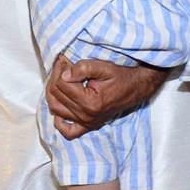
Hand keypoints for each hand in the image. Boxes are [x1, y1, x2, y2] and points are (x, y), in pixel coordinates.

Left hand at [44, 55, 165, 138]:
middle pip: (56, 95)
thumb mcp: (103, 67)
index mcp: (90, 102)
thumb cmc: (120, 76)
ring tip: (59, 79)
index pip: (61, 84)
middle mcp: (87, 116)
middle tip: (62, 65)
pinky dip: (59, 121)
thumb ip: (82, 68)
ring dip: (53, 92)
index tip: (64, 59)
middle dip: (55, 77)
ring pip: (55, 109)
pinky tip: (61, 105)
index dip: (60, 68)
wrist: (136, 88)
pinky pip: (68, 131)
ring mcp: (87, 123)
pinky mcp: (88, 126)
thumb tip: (63, 74)